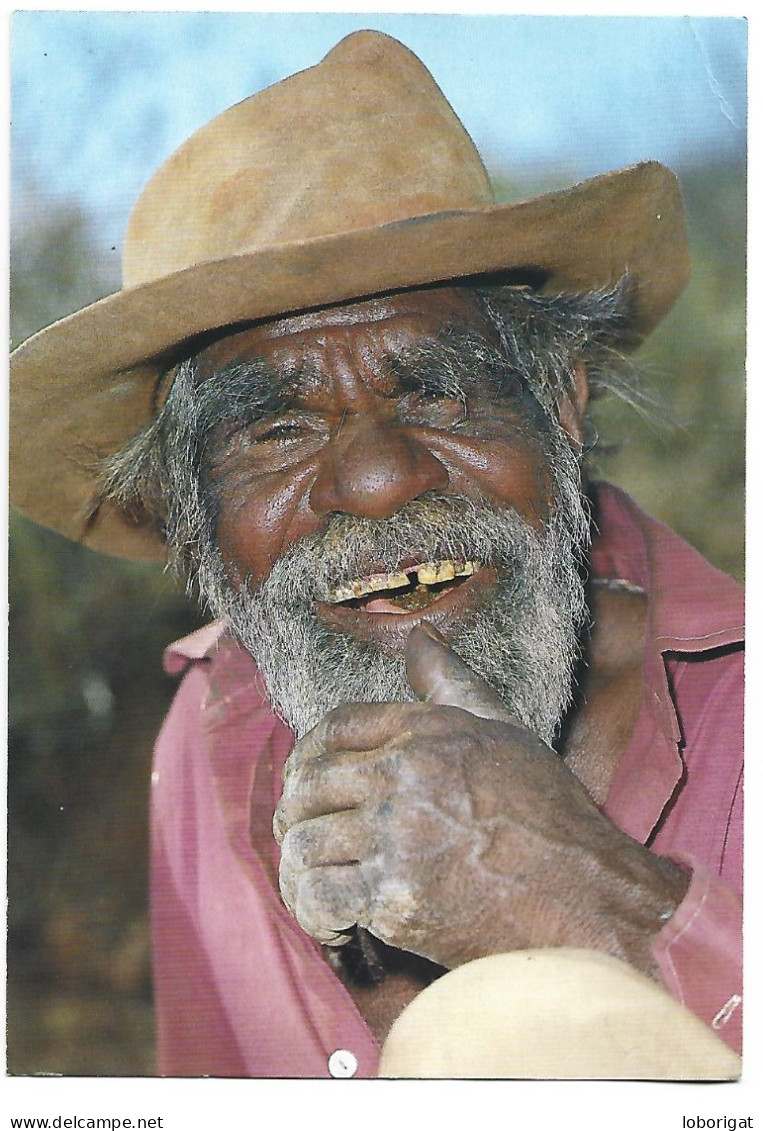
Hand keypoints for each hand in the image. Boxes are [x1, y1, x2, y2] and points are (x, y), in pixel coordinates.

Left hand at [273, 624, 688, 975]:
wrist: (587, 897)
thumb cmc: (550, 815)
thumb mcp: (505, 730)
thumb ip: (452, 682)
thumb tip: (420, 633)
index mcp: (426, 730)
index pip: (336, 725)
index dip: (309, 752)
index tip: (305, 778)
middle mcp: (404, 775)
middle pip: (309, 784)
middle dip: (295, 812)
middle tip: (303, 836)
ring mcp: (396, 835)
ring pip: (304, 842)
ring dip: (300, 867)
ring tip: (314, 881)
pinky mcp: (394, 895)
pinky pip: (318, 896)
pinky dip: (313, 912)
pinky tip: (332, 922)